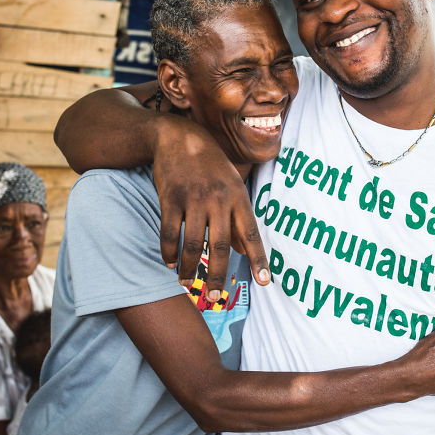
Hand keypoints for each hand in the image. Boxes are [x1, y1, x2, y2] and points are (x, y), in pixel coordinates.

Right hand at [151, 114, 269, 298]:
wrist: (178, 137)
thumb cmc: (210, 165)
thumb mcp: (232, 185)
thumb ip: (238, 218)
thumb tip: (243, 250)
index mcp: (238, 197)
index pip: (251, 233)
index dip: (259, 259)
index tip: (265, 282)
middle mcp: (218, 199)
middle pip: (221, 246)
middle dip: (219, 275)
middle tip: (216, 296)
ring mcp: (193, 198)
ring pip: (193, 243)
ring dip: (190, 268)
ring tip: (187, 283)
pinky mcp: (170, 198)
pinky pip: (169, 232)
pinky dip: (169, 252)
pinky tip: (170, 262)